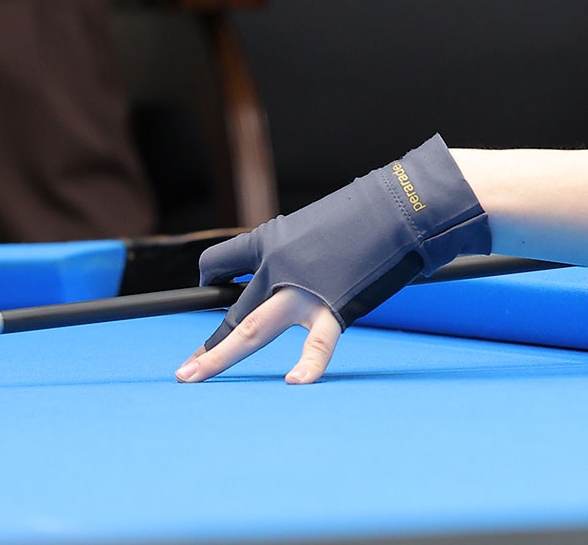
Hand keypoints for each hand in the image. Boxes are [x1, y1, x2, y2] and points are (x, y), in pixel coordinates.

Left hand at [172, 136, 488, 384]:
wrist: (403, 203)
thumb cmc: (369, 210)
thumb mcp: (317, 224)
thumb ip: (300, 254)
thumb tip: (300, 272)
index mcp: (271, 240)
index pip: (222, 261)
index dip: (212, 278)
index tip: (209, 289)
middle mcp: (277, 265)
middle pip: (230, 311)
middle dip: (207, 346)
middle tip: (184, 372)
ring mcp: (302, 288)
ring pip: (250, 329)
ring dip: (218, 357)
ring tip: (192, 377)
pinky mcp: (335, 305)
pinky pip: (317, 344)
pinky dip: (308, 366)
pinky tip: (294, 383)